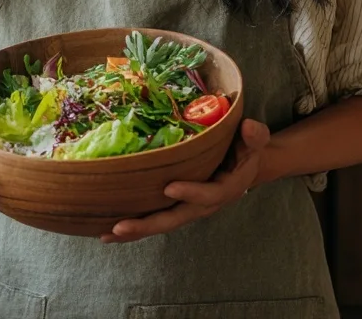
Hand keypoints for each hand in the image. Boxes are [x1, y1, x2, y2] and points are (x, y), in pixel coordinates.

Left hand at [100, 119, 270, 243]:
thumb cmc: (246, 148)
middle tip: (121, 227)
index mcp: (225, 189)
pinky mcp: (178, 205)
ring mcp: (189, 207)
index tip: (169, 188)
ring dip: (136, 229)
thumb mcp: (254, 142)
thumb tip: (249, 127)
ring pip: (162, 222)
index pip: (207, 194)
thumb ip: (254, 136)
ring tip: (107, 234)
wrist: (245, 164)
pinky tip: (108, 230)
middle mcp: (204, 204)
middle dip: (149, 224)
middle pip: (176, 218)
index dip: (190, 193)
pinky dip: (135, 225)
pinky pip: (157, 217)